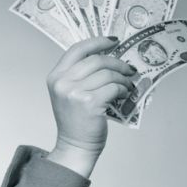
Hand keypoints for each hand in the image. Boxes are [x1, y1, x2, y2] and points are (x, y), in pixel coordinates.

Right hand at [45, 37, 136, 175]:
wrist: (75, 146)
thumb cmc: (77, 121)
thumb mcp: (70, 93)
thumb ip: (81, 75)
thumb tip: (108, 58)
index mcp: (56, 76)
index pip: (77, 49)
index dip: (97, 42)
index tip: (113, 41)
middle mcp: (62, 82)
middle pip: (97, 60)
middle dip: (118, 63)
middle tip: (129, 69)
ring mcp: (75, 92)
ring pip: (108, 74)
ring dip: (123, 78)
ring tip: (128, 85)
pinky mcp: (90, 103)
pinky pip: (114, 87)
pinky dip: (123, 89)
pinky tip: (125, 94)